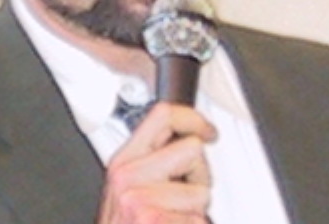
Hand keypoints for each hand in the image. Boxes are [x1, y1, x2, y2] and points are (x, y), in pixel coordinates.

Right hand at [96, 102, 217, 223]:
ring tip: (175, 223)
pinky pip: (201, 221)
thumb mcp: (128, 194)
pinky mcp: (156, 221)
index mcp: (122, 163)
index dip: (193, 119)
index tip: (207, 131)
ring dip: (197, 212)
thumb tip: (184, 142)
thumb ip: (150, 165)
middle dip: (200, 175)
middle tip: (185, 198)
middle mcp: (128, 178)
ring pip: (202, 190)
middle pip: (192, 149)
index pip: (162, 115)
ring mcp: (141, 201)